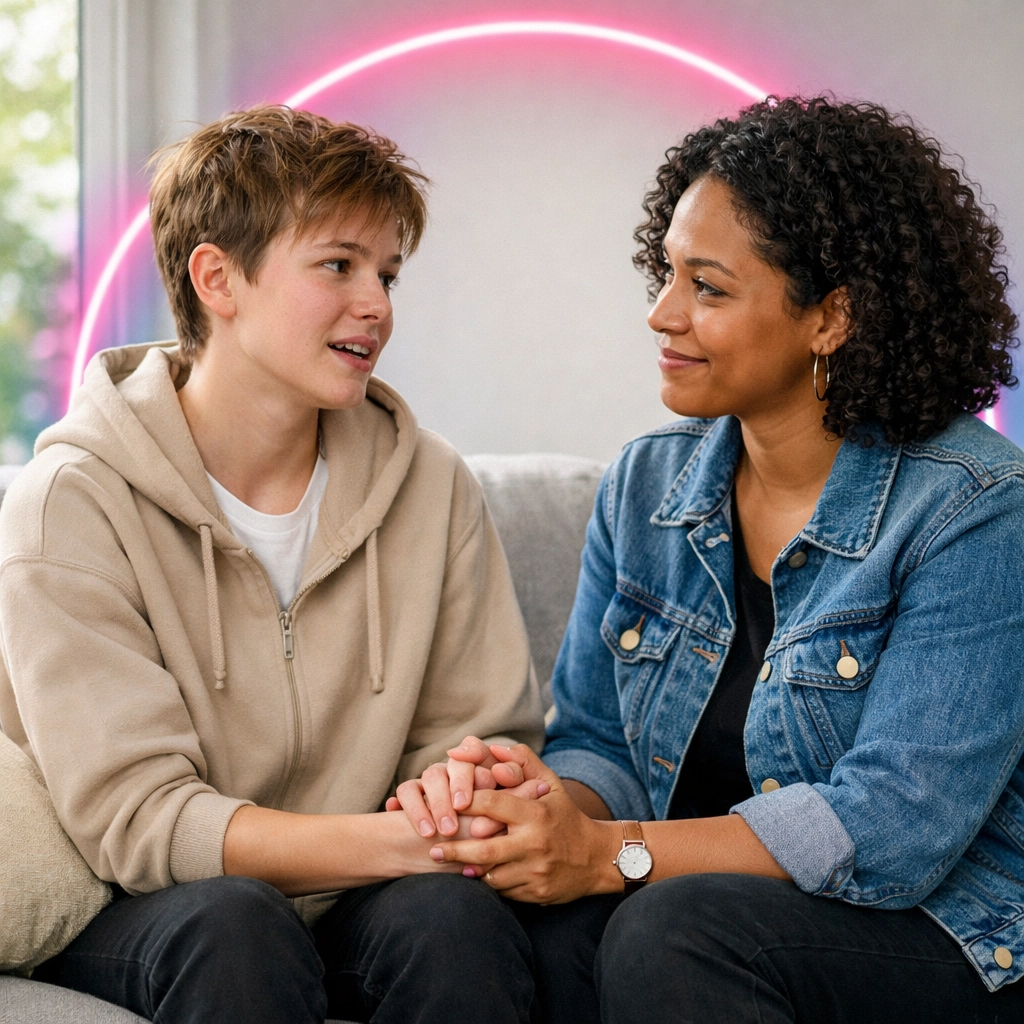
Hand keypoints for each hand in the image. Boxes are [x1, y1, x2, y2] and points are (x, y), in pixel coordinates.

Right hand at [385, 735, 539, 838]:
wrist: (429, 857)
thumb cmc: (478, 842)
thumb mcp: (500, 826)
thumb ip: (516, 802)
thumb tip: (539, 787)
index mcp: (479, 774)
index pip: (481, 752)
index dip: (485, 759)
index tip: (492, 777)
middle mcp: (454, 773)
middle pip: (458, 762)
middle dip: (461, 782)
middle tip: (462, 806)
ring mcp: (431, 782)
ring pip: (433, 774)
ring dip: (438, 802)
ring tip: (443, 830)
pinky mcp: (409, 794)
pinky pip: (407, 790)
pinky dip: (414, 810)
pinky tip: (423, 831)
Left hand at [428, 743, 620, 903]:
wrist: (596, 858)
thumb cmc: (565, 815)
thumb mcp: (551, 783)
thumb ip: (522, 761)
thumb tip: (492, 746)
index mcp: (535, 812)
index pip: (493, 804)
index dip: (466, 802)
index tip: (449, 804)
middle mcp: (535, 843)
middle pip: (484, 849)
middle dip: (455, 850)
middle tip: (434, 848)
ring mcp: (535, 871)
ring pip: (490, 874)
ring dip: (469, 869)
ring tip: (450, 862)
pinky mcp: (536, 893)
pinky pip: (503, 890)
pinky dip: (488, 882)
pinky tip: (478, 875)